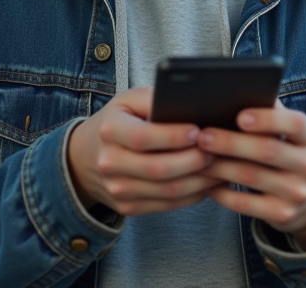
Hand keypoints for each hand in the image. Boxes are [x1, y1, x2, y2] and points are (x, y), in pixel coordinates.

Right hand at [67, 87, 224, 215]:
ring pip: (168, 191)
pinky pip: (168, 205)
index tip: (198, 130)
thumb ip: (154, 99)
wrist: (84, 157)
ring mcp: (117, 189)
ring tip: (221, 166)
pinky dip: (194, 195)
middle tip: (217, 150)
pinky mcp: (128, 207)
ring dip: (200, 181)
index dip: (173, 136)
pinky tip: (208, 182)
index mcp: (110, 131)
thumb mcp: (128, 101)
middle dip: (193, 160)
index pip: (142, 137)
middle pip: (158, 169)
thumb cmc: (118, 121)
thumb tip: (189, 104)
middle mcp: (109, 163)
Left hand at [197, 102, 305, 250]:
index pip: (295, 123)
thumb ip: (271, 113)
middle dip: (231, 142)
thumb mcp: (290, 134)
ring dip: (220, 166)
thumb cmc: (287, 152)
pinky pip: (246, 204)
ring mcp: (299, 194)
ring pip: (252, 177)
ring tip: (197, 157)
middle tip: (202, 136)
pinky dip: (223, 193)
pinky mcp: (283, 215)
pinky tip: (208, 183)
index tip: (239, 116)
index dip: (267, 119)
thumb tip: (234, 94)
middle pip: (268, 150)